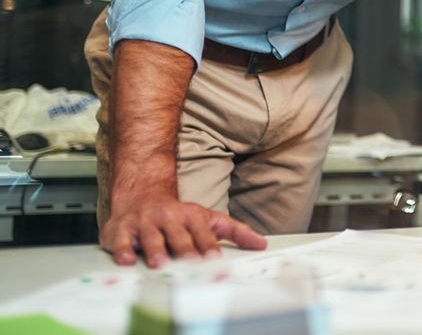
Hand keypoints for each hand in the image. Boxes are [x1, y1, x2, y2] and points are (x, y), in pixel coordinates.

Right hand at [100, 197, 266, 267]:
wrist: (143, 196)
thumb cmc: (178, 215)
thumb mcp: (209, 219)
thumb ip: (235, 231)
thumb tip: (261, 243)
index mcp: (191, 216)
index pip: (202, 232)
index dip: (208, 245)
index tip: (214, 258)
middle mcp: (168, 218)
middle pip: (178, 235)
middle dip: (185, 249)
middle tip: (191, 263)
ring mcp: (145, 223)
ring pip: (151, 237)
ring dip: (156, 250)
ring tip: (160, 264)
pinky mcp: (121, 229)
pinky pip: (122, 241)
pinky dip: (123, 250)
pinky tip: (127, 260)